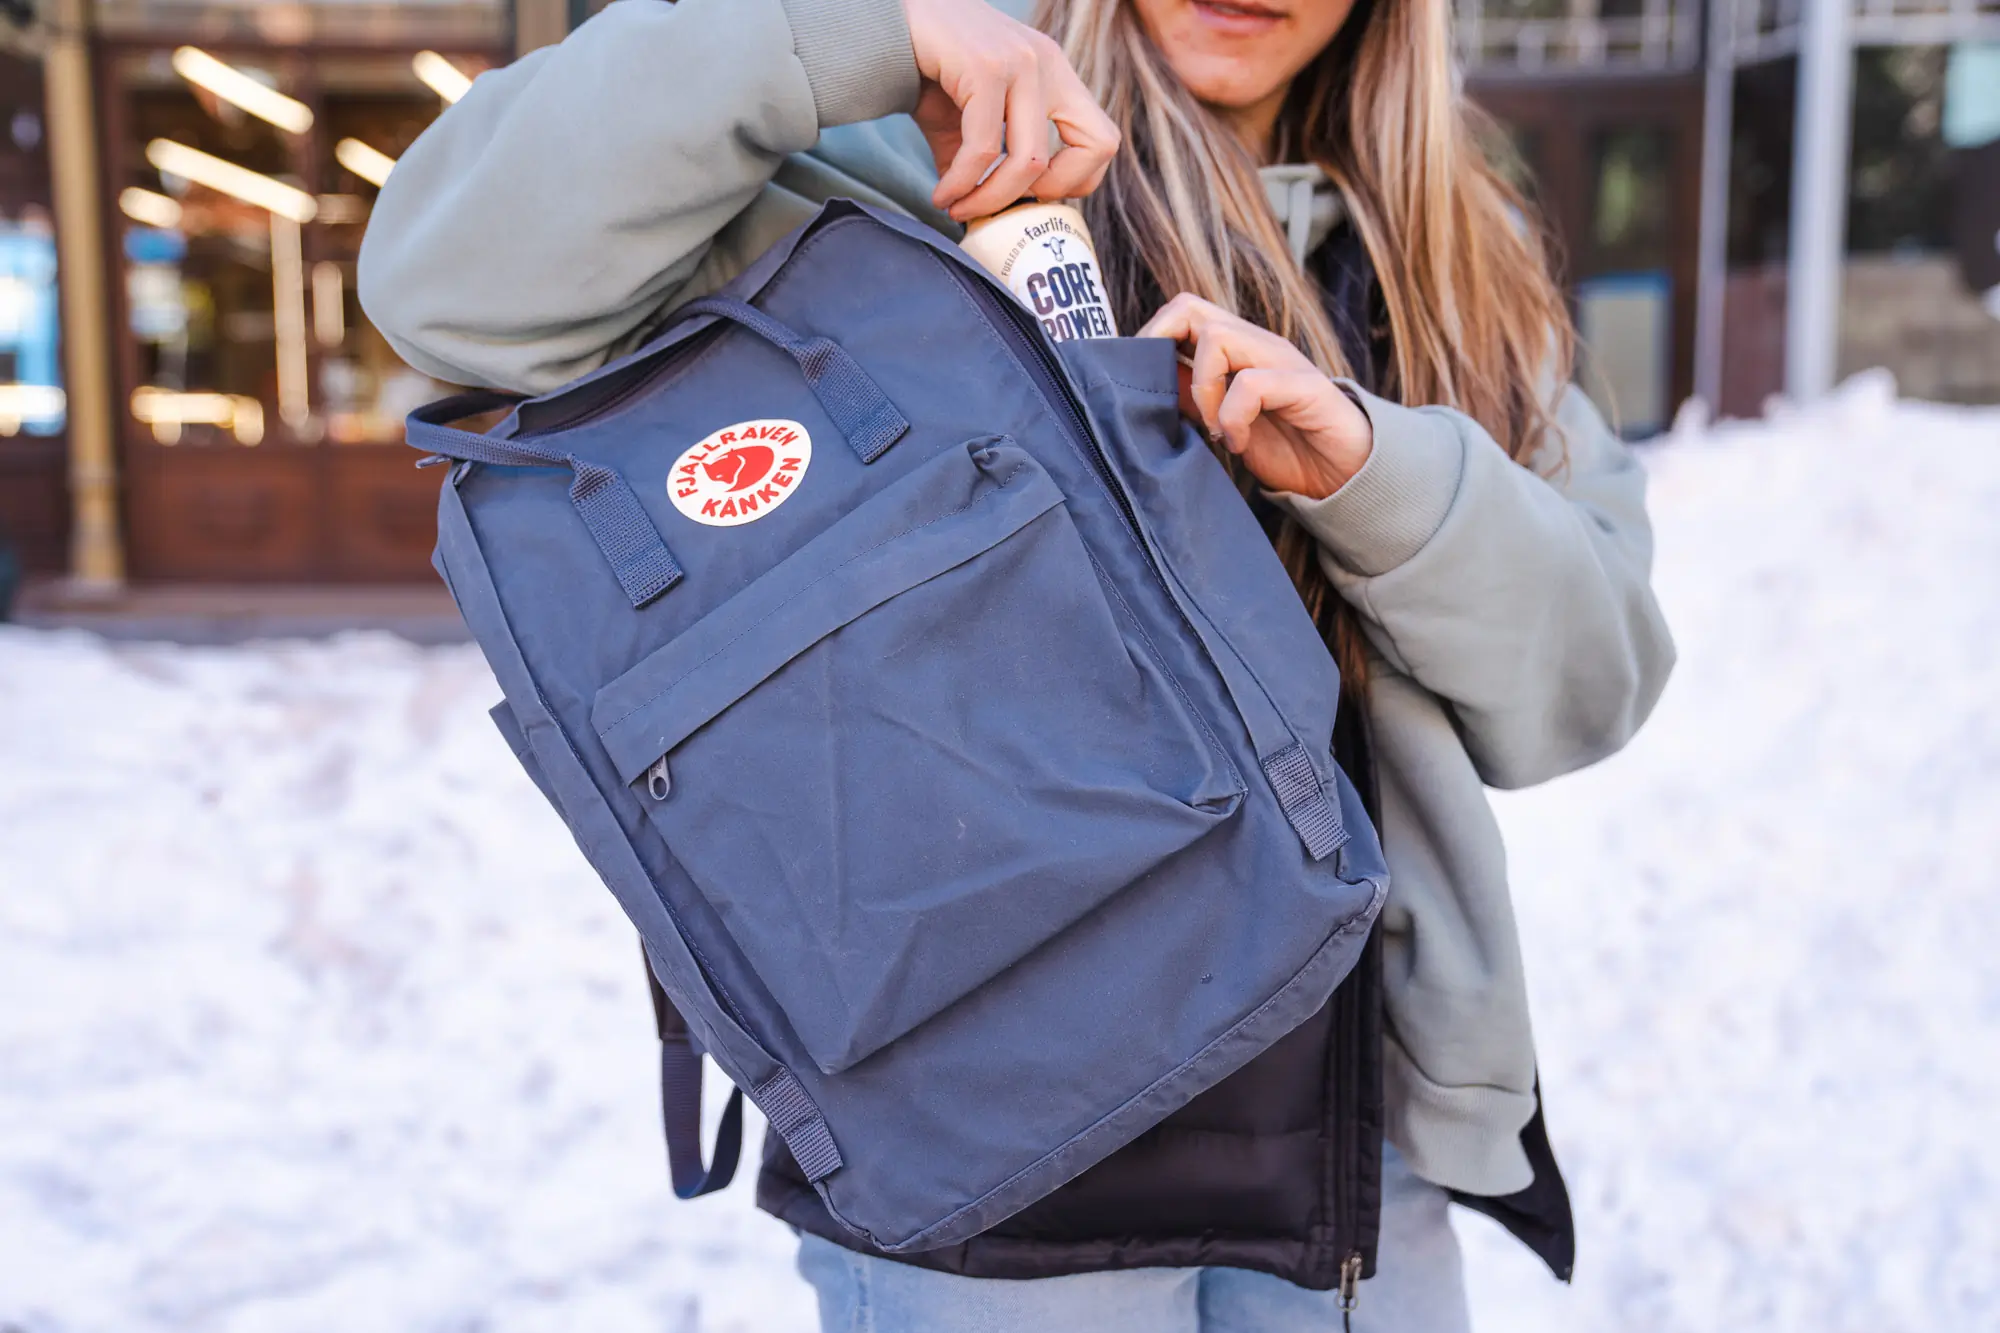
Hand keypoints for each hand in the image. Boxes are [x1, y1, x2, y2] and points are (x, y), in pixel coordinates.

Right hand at [903, 0, 1119, 221]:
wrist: (887, 19)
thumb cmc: (929, 69)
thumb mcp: (968, 121)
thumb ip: (988, 163)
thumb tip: (986, 214)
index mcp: (1055, 74)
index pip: (1103, 140)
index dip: (1076, 182)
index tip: (1029, 197)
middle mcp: (1048, 63)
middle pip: (1093, 149)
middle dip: (1047, 195)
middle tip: (1002, 207)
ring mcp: (1021, 61)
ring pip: (1031, 160)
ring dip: (990, 200)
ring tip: (957, 209)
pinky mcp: (986, 67)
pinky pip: (984, 149)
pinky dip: (961, 183)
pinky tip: (942, 194)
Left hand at [1137, 294, 1372, 500]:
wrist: (1344, 473)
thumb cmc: (1286, 447)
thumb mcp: (1223, 423)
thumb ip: (1193, 400)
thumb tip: (1146, 386)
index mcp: (1236, 350)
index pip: (1182, 313)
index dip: (1150, 338)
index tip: (1137, 381)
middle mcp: (1256, 345)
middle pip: (1191, 307)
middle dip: (1161, 345)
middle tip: (1163, 394)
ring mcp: (1281, 361)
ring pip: (1217, 339)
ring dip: (1202, 391)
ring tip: (1216, 430)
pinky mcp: (1303, 386)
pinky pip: (1250, 384)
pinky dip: (1233, 418)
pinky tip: (1238, 443)